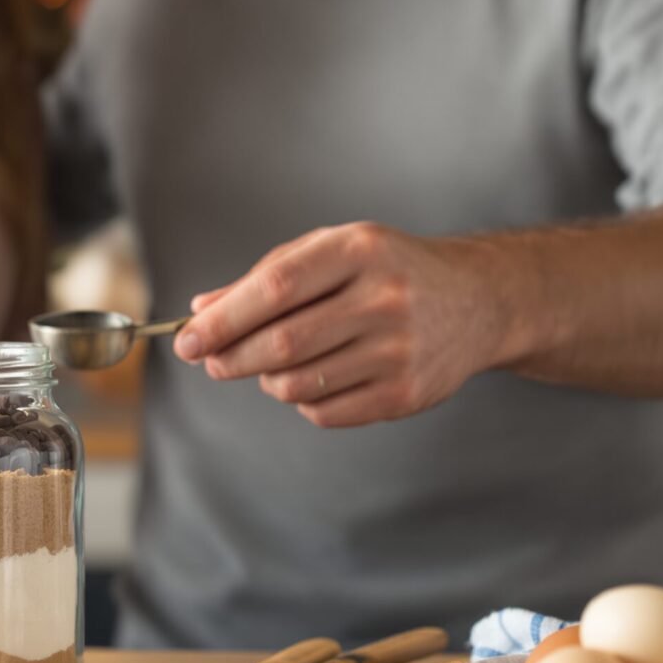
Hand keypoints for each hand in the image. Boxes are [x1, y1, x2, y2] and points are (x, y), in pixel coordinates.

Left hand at [172, 223, 517, 427]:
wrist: (476, 301)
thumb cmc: (386, 271)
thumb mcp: (331, 251)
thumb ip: (264, 277)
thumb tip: (200, 311)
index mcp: (358, 251)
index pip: (275, 289)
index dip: (223, 320)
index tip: (186, 340)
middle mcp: (384, 298)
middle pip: (282, 343)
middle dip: (230, 357)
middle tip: (211, 361)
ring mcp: (399, 350)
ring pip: (297, 384)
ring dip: (266, 380)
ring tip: (272, 363)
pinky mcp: (407, 394)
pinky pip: (325, 411)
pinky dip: (302, 401)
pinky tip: (315, 378)